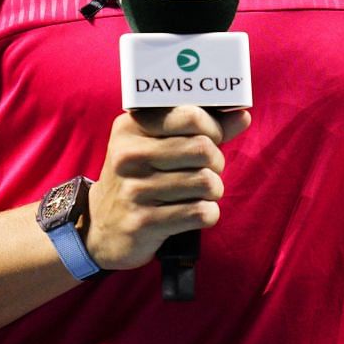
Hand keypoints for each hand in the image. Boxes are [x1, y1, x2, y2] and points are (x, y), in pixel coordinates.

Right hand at [82, 105, 251, 270]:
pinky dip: (208, 213)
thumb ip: (202, 128)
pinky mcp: (143, 222)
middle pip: (203, 149)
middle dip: (216, 162)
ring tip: (201, 193)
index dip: (213, 128)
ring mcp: (134, 190)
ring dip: (214, 190)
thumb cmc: (141, 177)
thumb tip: (242, 115)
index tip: (211, 139)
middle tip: (207, 170)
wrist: (101, 227)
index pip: (190, 116)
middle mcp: (128, 156)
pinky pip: (200, 213)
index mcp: (131, 128)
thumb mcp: (157, 145)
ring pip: (206, 182)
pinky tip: (194, 213)